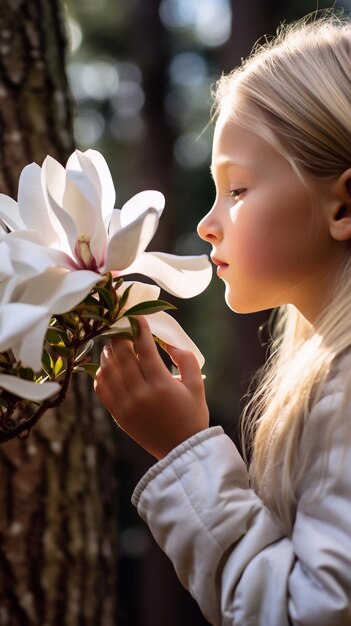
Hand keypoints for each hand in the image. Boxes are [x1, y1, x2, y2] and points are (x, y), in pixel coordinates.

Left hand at [94, 316, 209, 458]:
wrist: (181, 450)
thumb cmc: (192, 415)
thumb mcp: (197, 385)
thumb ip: (185, 359)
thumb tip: (167, 342)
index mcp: (162, 385)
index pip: (144, 349)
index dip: (139, 329)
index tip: (137, 317)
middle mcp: (140, 394)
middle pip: (121, 356)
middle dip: (120, 337)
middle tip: (122, 328)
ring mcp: (126, 406)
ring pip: (108, 370)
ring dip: (109, 353)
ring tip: (115, 345)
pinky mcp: (118, 415)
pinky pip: (101, 389)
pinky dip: (101, 374)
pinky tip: (108, 367)